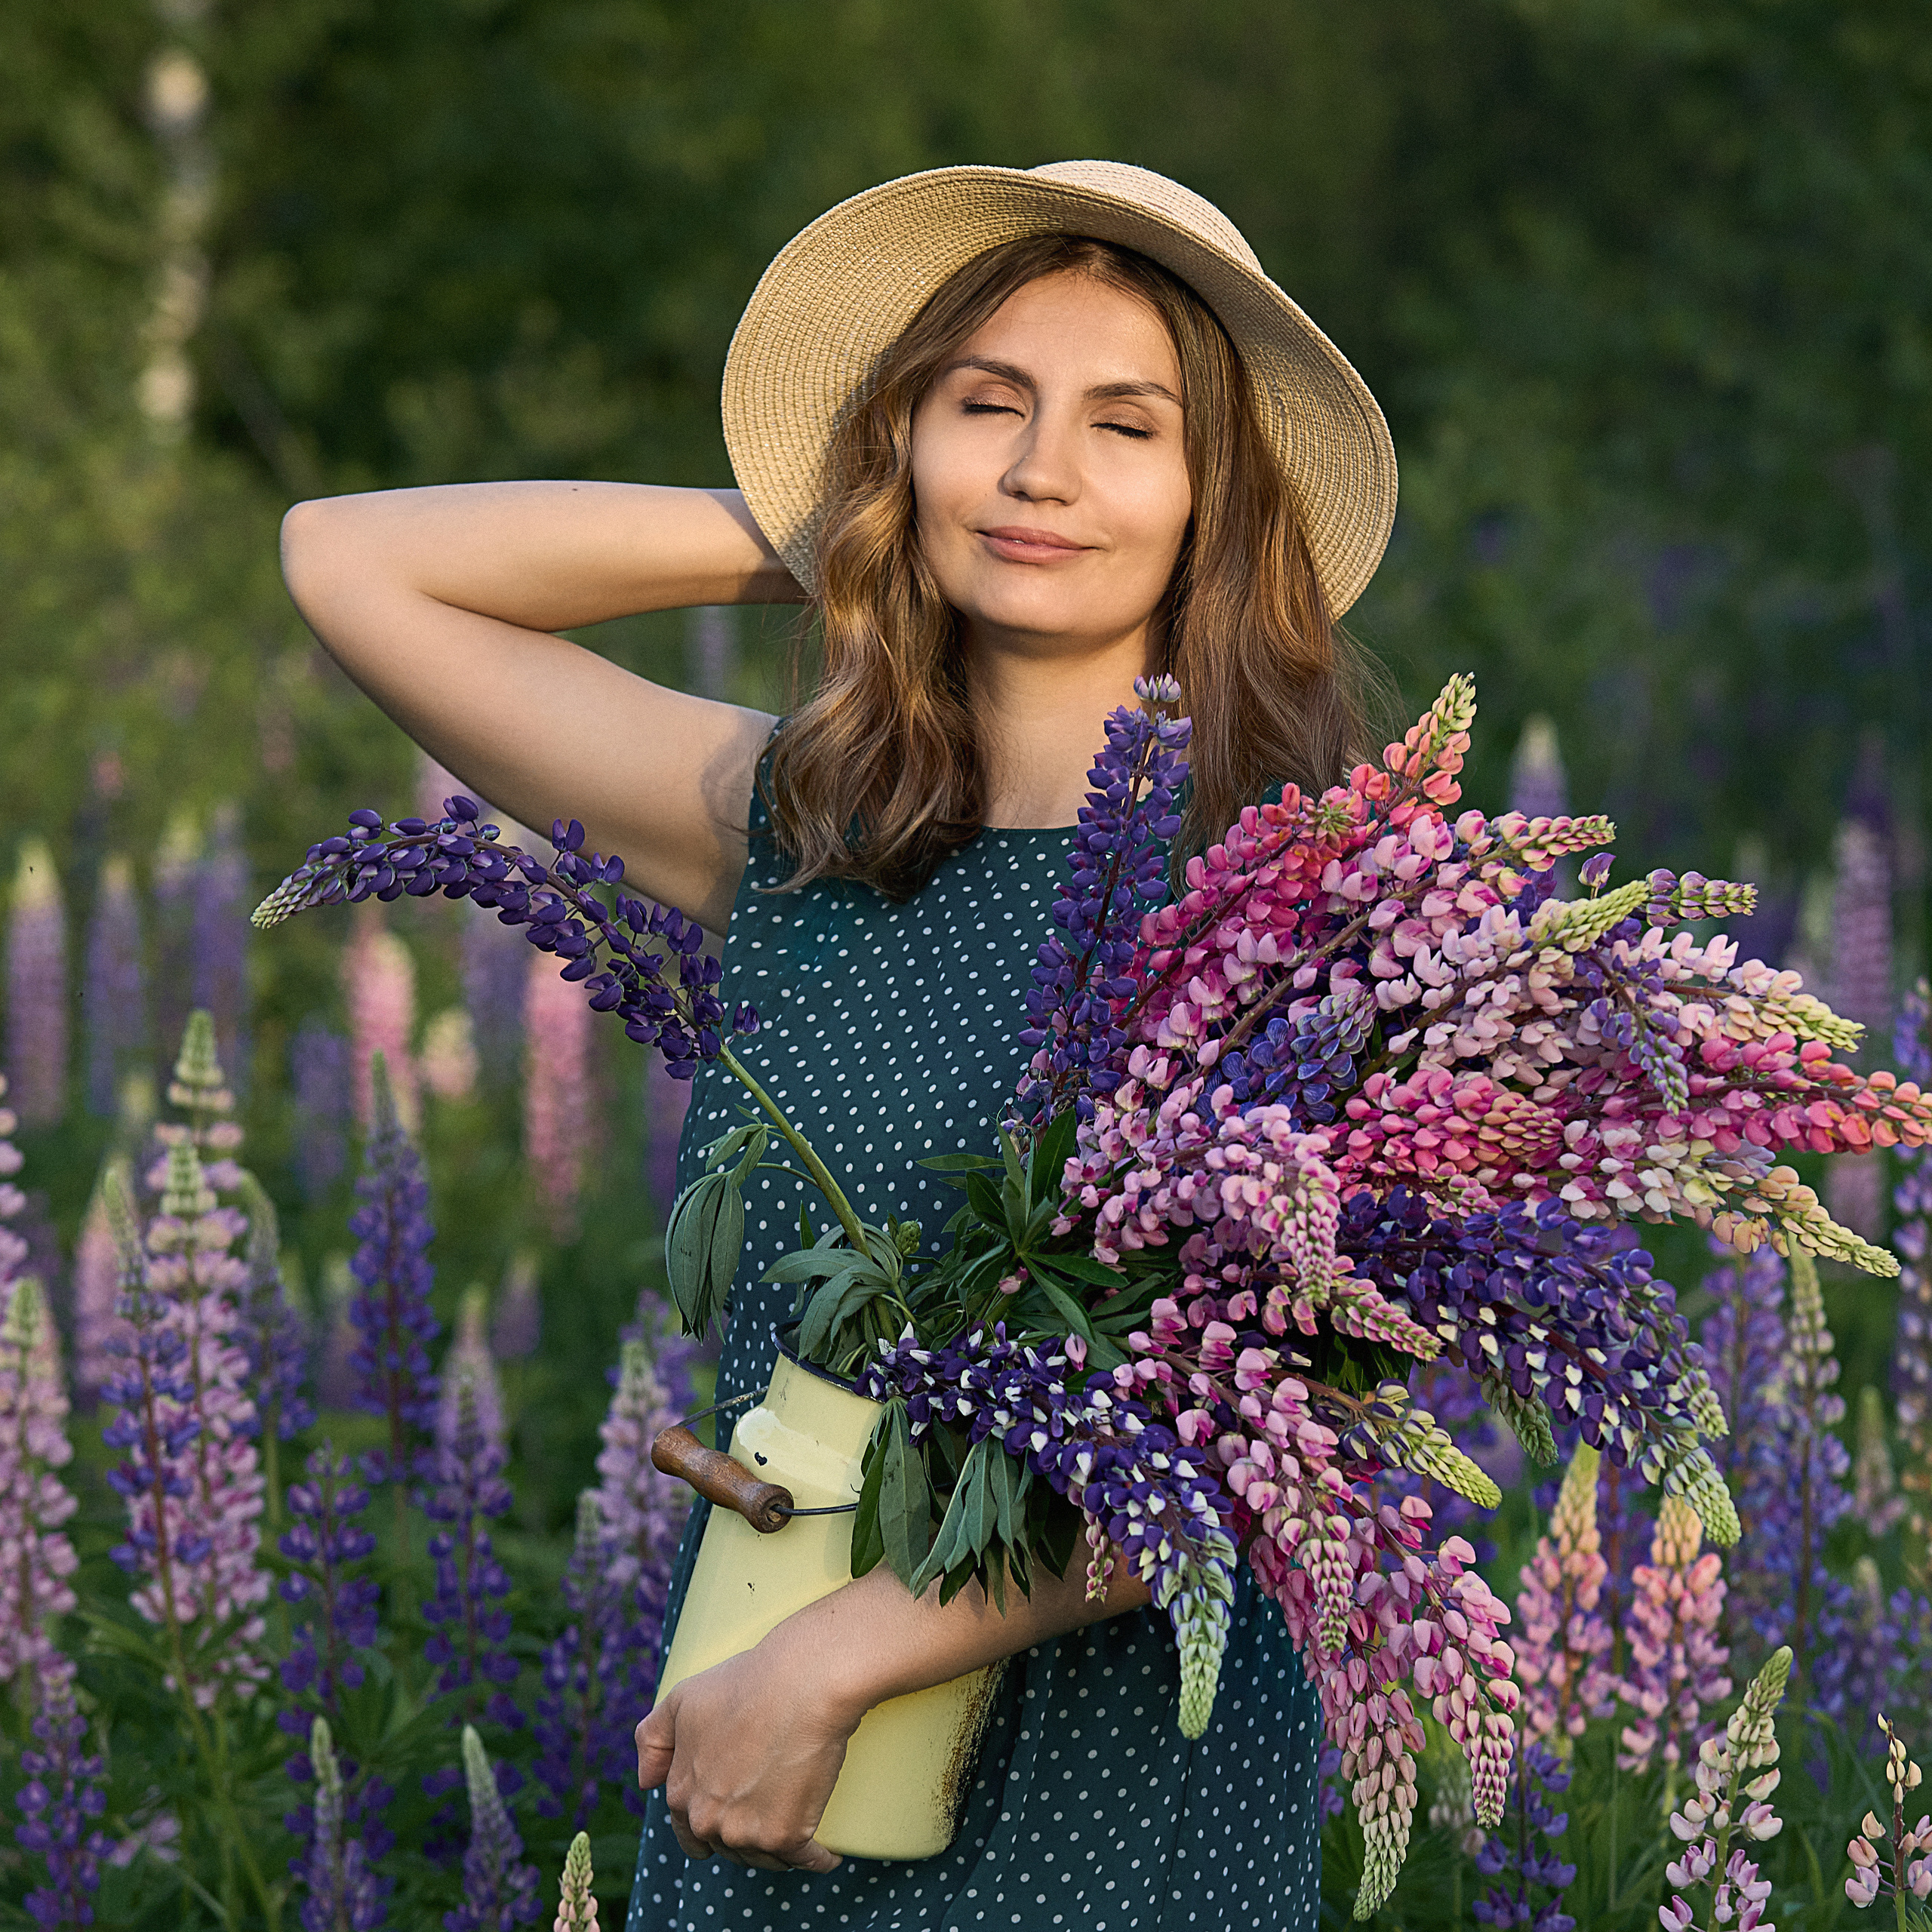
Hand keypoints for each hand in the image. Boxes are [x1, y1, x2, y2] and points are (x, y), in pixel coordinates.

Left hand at [635, 1641, 856, 1872]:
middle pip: (728, 1848)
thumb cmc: (744, 1686)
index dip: (713, 1820)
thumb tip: (646, 1782)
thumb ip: (653, 1740)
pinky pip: (808, 1861)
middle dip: (745, 1833)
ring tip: (795, 1822)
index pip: (690, 1833)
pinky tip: (826, 1854)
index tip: (736, 1810)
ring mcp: (748, 1834)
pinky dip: (820, 1859)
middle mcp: (708, 1822)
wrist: (800, 1683)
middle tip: (768, 1807)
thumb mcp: (681, 1699)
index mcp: (681, 1795)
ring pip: (765, 1858)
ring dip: (778, 1847)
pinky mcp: (788, 1837)